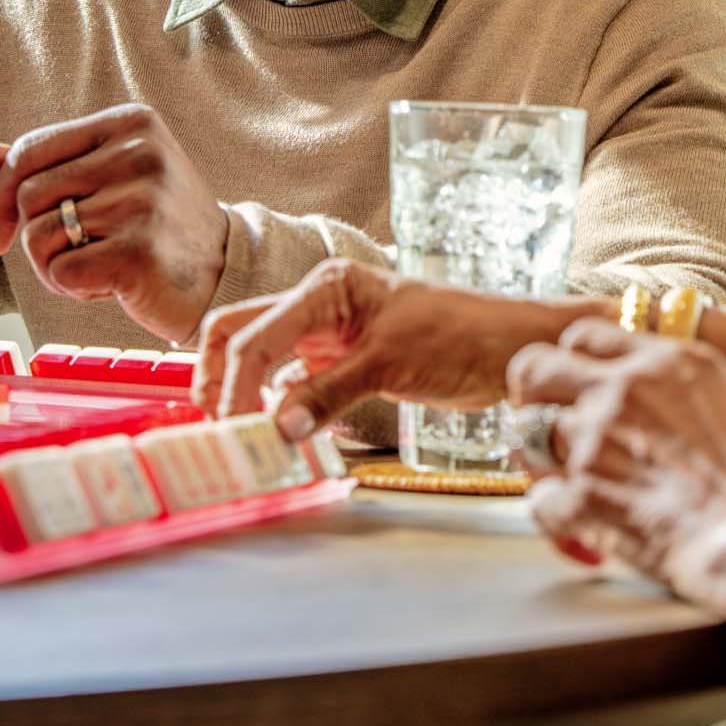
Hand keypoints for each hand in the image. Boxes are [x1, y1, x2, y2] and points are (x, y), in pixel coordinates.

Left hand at [0, 104, 228, 342]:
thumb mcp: (94, 181)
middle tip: (77, 250)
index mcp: (129, 123)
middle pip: (27, 196)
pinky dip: (72, 288)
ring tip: (99, 265)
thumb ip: (25, 167)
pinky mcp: (139, 251)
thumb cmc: (148, 224)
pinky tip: (109, 285)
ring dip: (55, 266)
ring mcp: (143, 201)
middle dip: (34, 235)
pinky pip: (60, 271)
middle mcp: (140, 153)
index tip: (3, 232)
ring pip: (39, 236)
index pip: (27, 152)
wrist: (222, 272)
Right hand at [196, 257, 572, 438]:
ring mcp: (329, 334)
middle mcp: (319, 305)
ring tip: (238, 438)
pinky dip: (276, 406)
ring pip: (261, 358)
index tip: (230, 429)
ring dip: (243, 394)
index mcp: (326, 288)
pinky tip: (275, 434)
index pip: (254, 334)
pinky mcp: (343, 362)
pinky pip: (293, 382)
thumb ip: (328, 393)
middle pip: (240, 334)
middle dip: (219, 379)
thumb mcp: (389, 364)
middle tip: (215, 429)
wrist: (509, 347)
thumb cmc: (460, 336)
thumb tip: (276, 428)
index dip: (233, 383)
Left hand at [510, 317, 725, 607]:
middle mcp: (623, 391)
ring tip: (577, 485)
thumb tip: (664, 408)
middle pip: (534, 371)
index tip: (574, 385)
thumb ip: (682, 392)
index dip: (571, 364)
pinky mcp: (584, 499)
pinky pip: (539, 501)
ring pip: (532, 439)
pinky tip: (581, 525)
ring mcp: (597, 443)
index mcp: (666, 360)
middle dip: (531, 396)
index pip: (583, 337)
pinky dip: (555, 515)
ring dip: (548, 462)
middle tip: (542, 423)